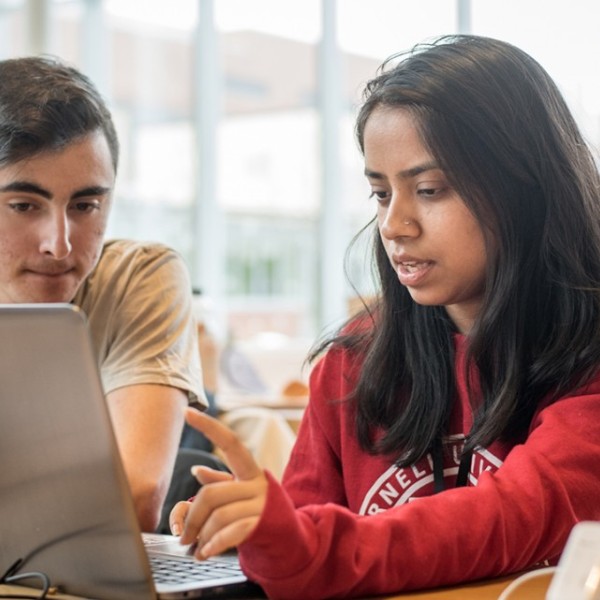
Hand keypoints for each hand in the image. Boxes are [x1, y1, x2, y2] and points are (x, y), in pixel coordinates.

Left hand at [174, 407, 267, 558]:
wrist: (291, 540)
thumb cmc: (261, 514)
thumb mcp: (243, 494)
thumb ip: (221, 482)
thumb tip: (197, 470)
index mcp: (250, 471)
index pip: (229, 441)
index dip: (208, 425)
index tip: (186, 411)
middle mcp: (257, 483)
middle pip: (211, 494)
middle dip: (192, 518)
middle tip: (183, 536)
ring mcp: (261, 504)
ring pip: (218, 516)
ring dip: (201, 536)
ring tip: (198, 547)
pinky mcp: (262, 525)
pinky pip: (229, 533)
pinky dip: (212, 545)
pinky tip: (205, 553)